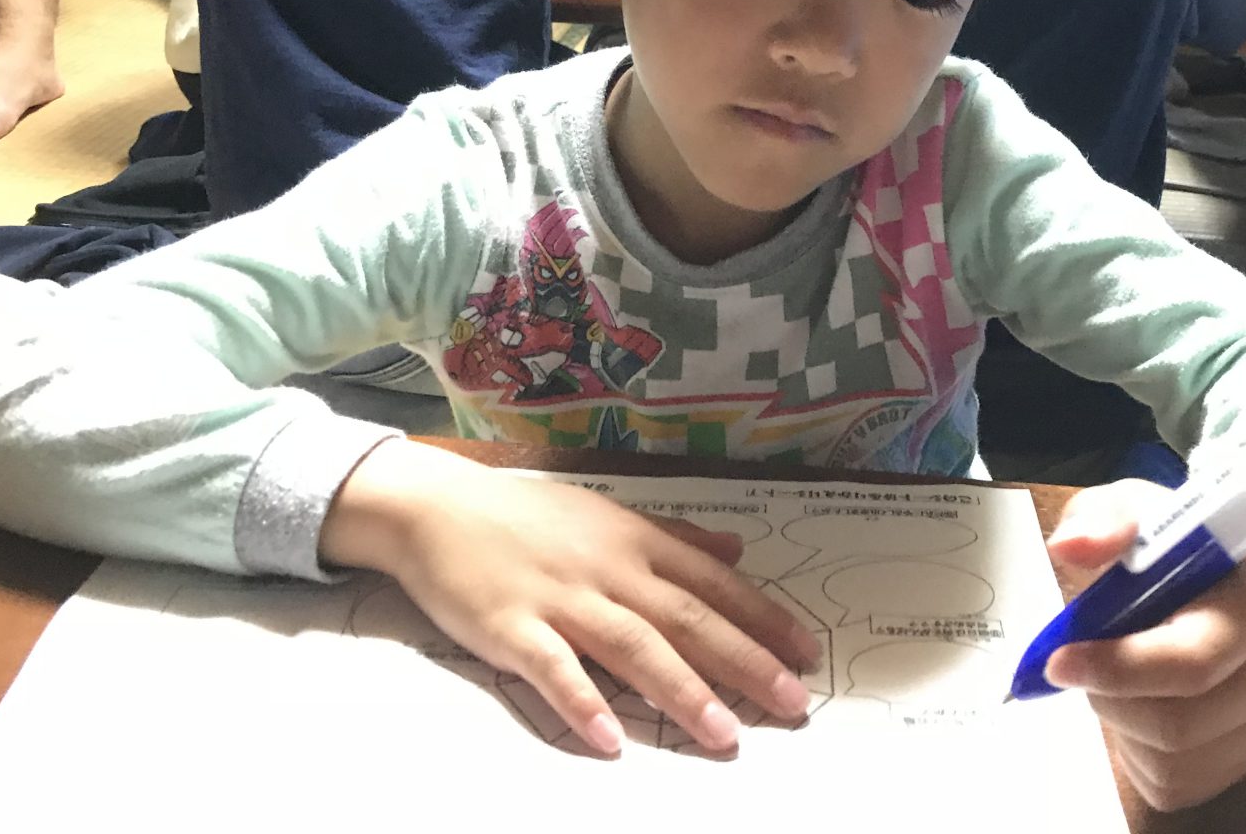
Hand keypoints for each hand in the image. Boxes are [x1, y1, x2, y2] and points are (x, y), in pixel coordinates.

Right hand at [320, 440, 822, 755]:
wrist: (439, 507)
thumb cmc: (528, 515)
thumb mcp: (610, 514)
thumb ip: (675, 536)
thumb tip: (736, 548)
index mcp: (635, 541)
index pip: (712, 584)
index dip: (763, 618)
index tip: (806, 654)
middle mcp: (608, 569)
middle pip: (686, 619)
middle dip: (744, 662)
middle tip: (791, 703)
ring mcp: (560, 599)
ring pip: (632, 646)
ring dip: (681, 690)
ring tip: (725, 733)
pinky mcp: (512, 628)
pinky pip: (553, 670)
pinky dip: (583, 703)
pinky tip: (612, 739)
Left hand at [1045, 481, 1245, 811]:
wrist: (1221, 579)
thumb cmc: (1172, 546)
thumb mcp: (1135, 509)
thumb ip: (1102, 520)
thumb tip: (1072, 547)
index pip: (1192, 661)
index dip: (1117, 667)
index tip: (1059, 659)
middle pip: (1175, 722)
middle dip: (1108, 695)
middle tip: (1082, 661)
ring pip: (1169, 759)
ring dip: (1119, 722)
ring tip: (1118, 672)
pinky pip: (1172, 783)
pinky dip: (1136, 751)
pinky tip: (1138, 702)